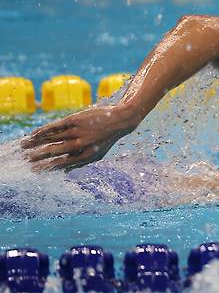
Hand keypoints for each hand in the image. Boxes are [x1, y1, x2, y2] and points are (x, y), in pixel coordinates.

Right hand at [21, 105, 138, 171]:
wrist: (121, 120)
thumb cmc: (106, 139)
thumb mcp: (97, 154)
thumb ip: (80, 163)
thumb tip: (64, 173)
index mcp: (86, 156)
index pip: (62, 164)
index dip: (47, 168)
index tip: (34, 171)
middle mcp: (81, 144)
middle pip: (54, 152)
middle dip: (38, 157)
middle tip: (25, 160)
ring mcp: (78, 131)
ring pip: (52, 138)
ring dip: (35, 142)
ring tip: (23, 145)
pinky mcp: (76, 119)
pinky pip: (56, 126)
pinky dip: (43, 130)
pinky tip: (34, 134)